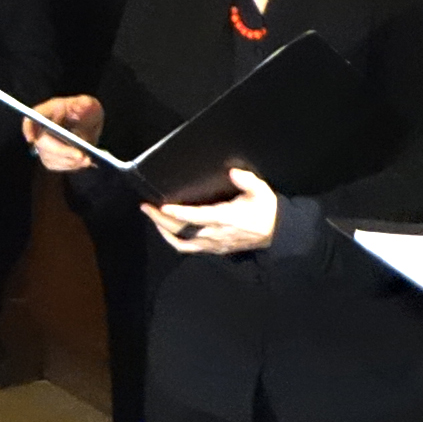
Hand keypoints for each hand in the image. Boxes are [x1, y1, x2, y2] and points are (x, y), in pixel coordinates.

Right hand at [24, 96, 102, 171]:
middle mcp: (43, 128)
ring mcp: (45, 144)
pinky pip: (56, 165)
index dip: (28, 129)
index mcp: (49, 111)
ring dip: (69, 161)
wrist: (90, 126)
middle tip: (81, 155)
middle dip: (62, 151)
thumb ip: (86, 104)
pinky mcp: (50, 156)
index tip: (31, 139)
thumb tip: (79, 107)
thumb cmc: (87, 112)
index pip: (31, 119)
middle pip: (42, 143)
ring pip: (50, 157)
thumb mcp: (91, 105)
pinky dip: (70, 165)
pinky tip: (83, 162)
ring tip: (87, 160)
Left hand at [146, 168, 277, 254]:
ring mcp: (213, 244)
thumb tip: (232, 172)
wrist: (276, 231)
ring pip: (182, 242)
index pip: (196, 217)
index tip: (162, 206)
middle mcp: (215, 234)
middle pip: (182, 231)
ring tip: (152, 218)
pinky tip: (166, 232)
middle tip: (146, 207)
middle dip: (161, 220)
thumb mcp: (261, 190)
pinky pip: (188, 248)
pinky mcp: (213, 249)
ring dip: (164, 231)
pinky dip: (174, 241)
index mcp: (225, 218)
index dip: (177, 213)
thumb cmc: (265, 208)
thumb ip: (246, 180)